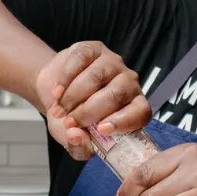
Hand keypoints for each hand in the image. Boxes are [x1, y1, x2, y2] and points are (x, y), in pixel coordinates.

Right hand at [34, 41, 150, 161]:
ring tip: (60, 110)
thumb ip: (78, 146)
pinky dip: (65, 80)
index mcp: (133, 107)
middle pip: (115, 95)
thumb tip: (76, 136)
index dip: (124, 121)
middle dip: (88, 112)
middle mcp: (128, 83)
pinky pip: (80, 61)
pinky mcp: (93, 49)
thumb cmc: (72, 118)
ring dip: (73, 97)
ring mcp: (112, 63)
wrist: (55, 92)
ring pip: (95, 77)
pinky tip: (57, 93)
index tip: (101, 129)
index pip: (141, 112)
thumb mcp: (74, 139)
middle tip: (69, 123)